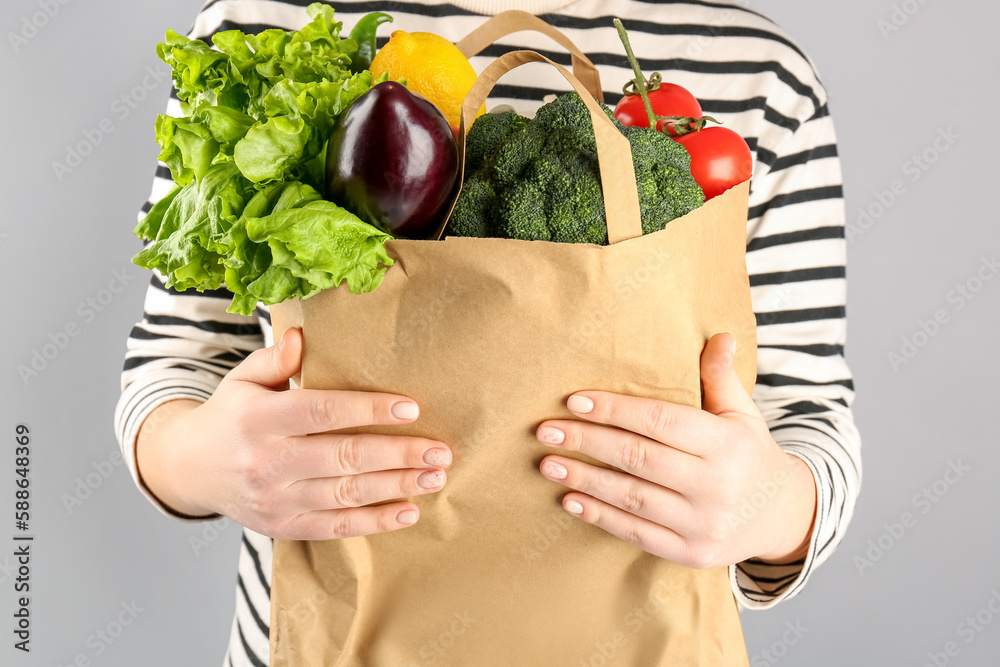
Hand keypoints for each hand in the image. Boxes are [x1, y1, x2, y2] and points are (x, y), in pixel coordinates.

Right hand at [135, 327, 450, 539]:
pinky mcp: (283, 527)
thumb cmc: (230, 415)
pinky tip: (409, 511)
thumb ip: (273, 359)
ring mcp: (275, 499)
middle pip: (342, 458)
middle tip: (440, 450)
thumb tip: (301, 337)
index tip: (411, 408)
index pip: (321, 413)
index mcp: (257, 419)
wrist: (189, 469)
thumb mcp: (242, 379)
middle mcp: (266, 462)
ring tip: (434, 477)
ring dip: (395, 487)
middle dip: (397, 454)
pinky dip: (375, 523)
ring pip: (345, 495)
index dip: (369, 411)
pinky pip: (335, 527)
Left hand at [535, 332, 816, 568]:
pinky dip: (601, 517)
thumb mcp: (743, 413)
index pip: (662, 422)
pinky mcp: (692, 554)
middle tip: (545, 431)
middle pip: (639, 458)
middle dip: (588, 442)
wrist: (782, 516)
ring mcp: (704, 524)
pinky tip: (570, 501)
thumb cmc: (749, 454)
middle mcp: (716, 485)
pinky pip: (638, 534)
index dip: (615, 410)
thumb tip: (719, 334)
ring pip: (632, 498)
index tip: (574, 400)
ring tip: (547, 464)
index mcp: (728, 443)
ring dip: (585, 480)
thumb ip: (721, 377)